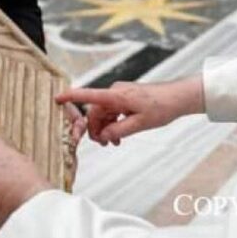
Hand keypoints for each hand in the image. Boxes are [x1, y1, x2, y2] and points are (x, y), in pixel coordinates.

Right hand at [55, 77, 203, 145]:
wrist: (179, 97)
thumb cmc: (162, 106)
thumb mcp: (140, 124)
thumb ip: (119, 131)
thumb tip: (103, 136)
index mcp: (117, 96)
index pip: (89, 95)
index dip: (71, 97)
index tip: (57, 98)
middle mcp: (116, 92)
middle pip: (95, 112)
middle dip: (96, 129)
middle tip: (103, 145)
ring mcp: (121, 95)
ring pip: (104, 114)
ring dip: (105, 128)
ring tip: (113, 143)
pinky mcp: (126, 98)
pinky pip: (113, 112)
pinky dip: (113, 124)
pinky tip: (118, 136)